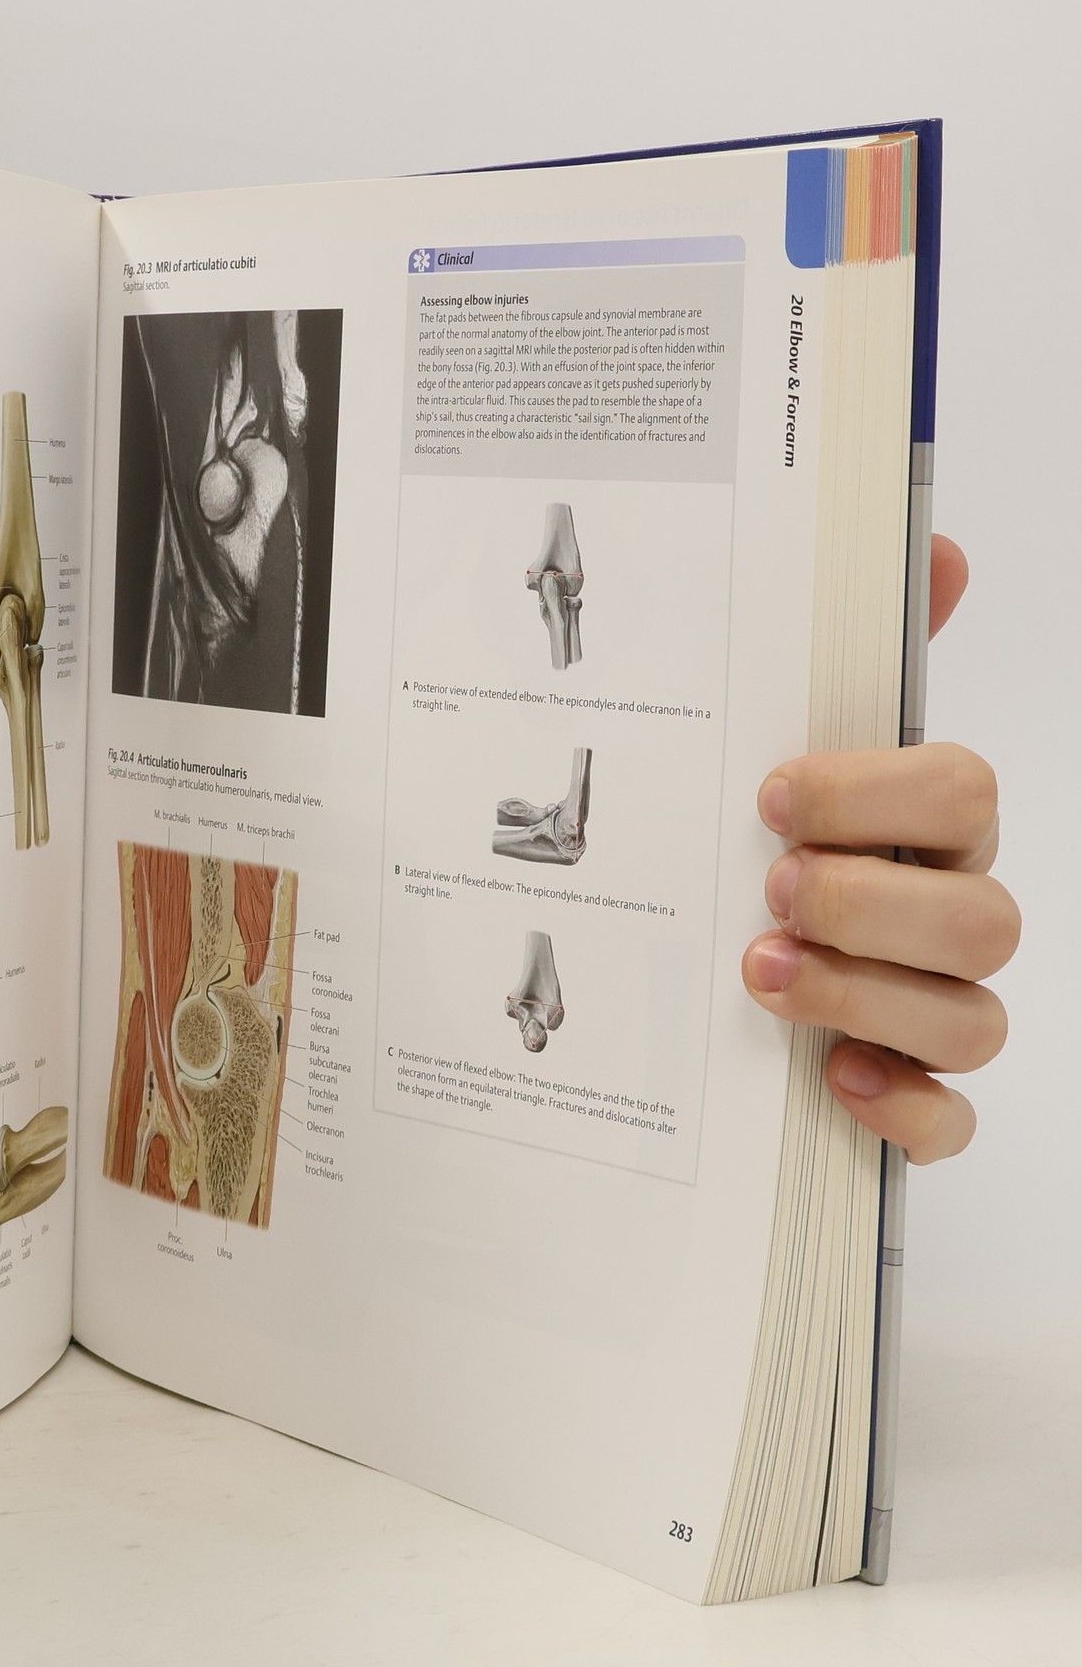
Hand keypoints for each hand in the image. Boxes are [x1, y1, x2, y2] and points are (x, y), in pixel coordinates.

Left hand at [742, 537, 1015, 1161]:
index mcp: (920, 829)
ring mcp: (931, 1011)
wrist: (682, 960)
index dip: (878, 793)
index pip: (963, 793)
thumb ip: (838, 656)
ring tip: (762, 971)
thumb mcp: (759, 743)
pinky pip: (951, 1120)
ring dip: (865, 994)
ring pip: (971, 1017)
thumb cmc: (742, 843)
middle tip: (768, 891)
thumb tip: (931, 546)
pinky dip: (908, 1107)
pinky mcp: (906, 1097)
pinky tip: (837, 1082)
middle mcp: (943, 917)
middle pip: (984, 918)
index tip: (772, 796)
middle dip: (871, 902)